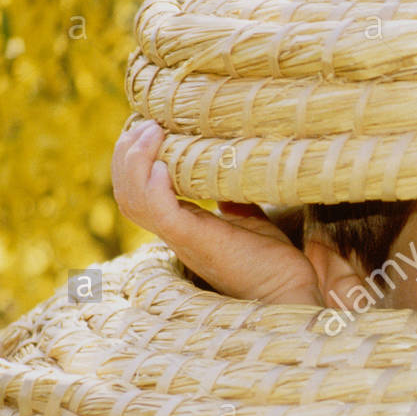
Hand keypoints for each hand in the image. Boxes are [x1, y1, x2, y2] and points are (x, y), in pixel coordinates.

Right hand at [111, 119, 323, 304]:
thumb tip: (230, 173)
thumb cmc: (272, 261)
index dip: (136, 161)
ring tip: (151, 132)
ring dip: (136, 162)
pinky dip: (154, 187)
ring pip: (134, 201)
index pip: (140, 193)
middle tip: (146, 124)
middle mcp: (175, 233)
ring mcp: (182, 239)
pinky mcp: (195, 242)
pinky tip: (163, 165)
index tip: (149, 128)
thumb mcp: (249, 220)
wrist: (289, 291)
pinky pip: (160, 213)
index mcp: (183, 226)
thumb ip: (233, 199)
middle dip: (128, 155)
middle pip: (127, 194)